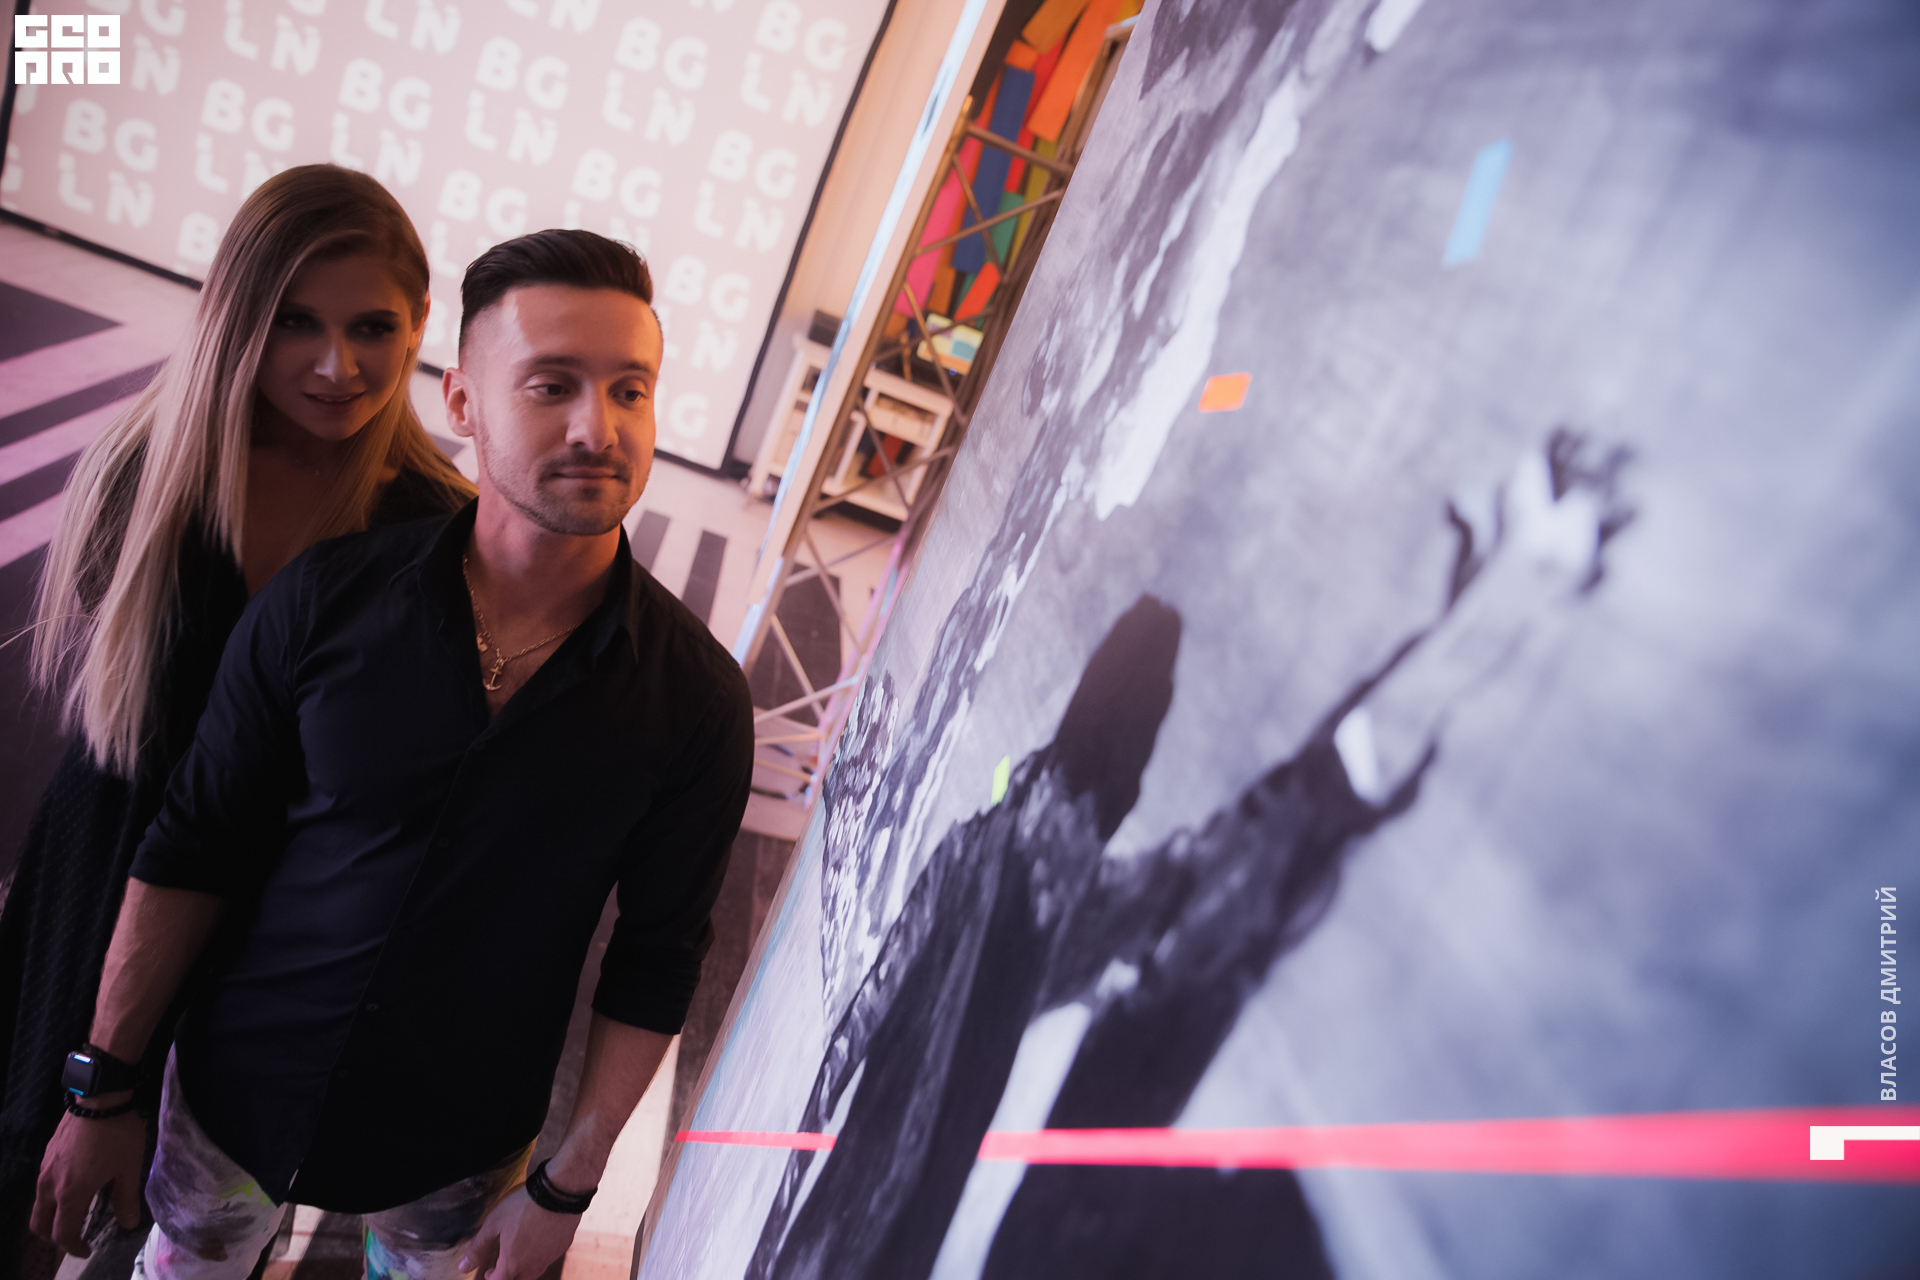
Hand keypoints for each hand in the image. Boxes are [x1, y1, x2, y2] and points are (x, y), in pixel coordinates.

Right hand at [31, 1106, 145, 1257]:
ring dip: (51, 1217)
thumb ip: (126, 1198)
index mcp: (71, 1193)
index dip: (73, 1247)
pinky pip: (41, 1186)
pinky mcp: (47, 1154)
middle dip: (53, 1237)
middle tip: (75, 1237)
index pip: (62, 1233)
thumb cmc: (118, 1133)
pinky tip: (72, 1188)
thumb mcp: (129, 1168)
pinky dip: (51, 1198)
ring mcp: (45, 1169)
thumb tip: (128, 1224)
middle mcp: (50, 1185)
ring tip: (75, 1214)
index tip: (86, 1250)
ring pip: (38, 1204)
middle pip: (39, 1224)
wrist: (100, 1097)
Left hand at [459, 1188, 581, 1279]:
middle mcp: (533, 1264)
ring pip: (536, 1271)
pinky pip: (549, 1257)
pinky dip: (541, 1254)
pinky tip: (539, 1239)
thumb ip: (478, 1248)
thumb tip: (463, 1267)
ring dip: (525, 1267)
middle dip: (509, 1276)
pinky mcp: (563, 1245)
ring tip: (520, 1252)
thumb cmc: (523, 1207)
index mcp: (513, 1262)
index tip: (488, 1271)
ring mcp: (550, 1256)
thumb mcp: (494, 1224)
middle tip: (503, 1265)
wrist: (558, 1193)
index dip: (491, 1278)